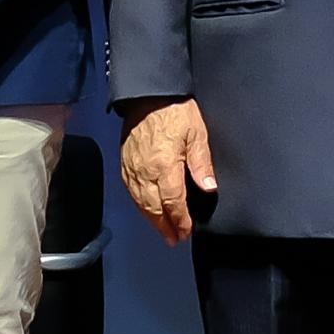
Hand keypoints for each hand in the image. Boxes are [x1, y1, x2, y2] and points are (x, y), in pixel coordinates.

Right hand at [120, 99, 217, 243]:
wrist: (148, 93)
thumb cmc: (175, 111)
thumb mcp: (197, 134)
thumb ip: (201, 163)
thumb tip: (209, 188)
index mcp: (164, 166)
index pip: (173, 202)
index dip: (181, 220)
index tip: (187, 231)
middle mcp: (145, 172)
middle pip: (154, 208)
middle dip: (165, 226)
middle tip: (175, 239)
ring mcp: (132, 168)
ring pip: (140, 203)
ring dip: (152, 220)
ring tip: (163, 230)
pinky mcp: (124, 163)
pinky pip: (130, 191)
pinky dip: (139, 205)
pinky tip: (147, 210)